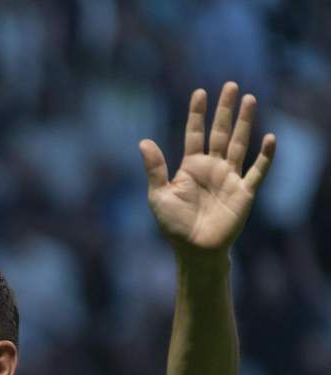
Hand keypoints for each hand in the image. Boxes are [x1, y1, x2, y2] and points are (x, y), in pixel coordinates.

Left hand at [139, 82, 275, 261]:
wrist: (195, 250)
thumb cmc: (174, 225)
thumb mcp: (159, 195)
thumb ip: (154, 169)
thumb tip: (143, 141)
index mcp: (190, 166)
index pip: (195, 134)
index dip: (197, 114)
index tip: (200, 92)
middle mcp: (212, 167)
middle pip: (220, 132)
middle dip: (225, 110)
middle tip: (230, 86)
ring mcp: (229, 178)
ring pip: (239, 144)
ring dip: (244, 123)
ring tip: (249, 99)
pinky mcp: (244, 192)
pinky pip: (257, 171)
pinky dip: (264, 156)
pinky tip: (269, 138)